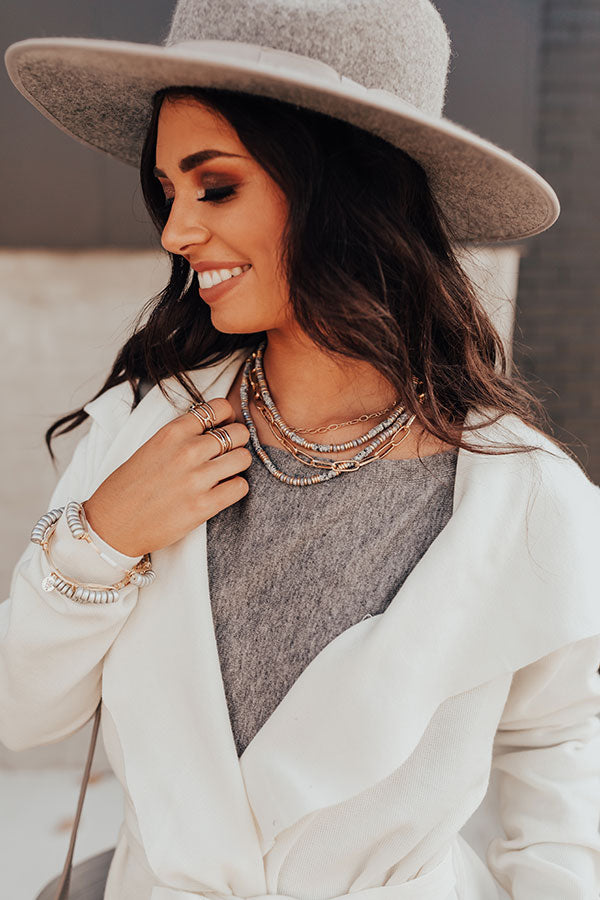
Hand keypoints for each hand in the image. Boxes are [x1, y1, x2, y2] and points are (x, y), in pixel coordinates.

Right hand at [82, 398, 250, 556]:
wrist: (111, 526)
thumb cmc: (128, 487)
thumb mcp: (150, 447)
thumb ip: (181, 436)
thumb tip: (212, 427)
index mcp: (171, 432)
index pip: (218, 407)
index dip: (226, 417)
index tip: (222, 427)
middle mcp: (187, 451)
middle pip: (238, 433)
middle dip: (237, 442)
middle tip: (226, 453)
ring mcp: (196, 479)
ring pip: (243, 458)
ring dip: (238, 466)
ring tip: (224, 474)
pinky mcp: (203, 506)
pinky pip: (240, 487)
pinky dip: (236, 488)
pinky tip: (222, 491)